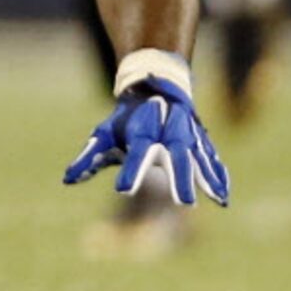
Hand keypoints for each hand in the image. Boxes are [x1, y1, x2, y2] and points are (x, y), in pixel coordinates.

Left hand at [64, 72, 229, 206]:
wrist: (154, 86)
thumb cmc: (127, 118)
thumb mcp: (105, 134)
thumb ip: (89, 159)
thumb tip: (67, 180)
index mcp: (142, 134)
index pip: (137, 155)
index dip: (130, 172)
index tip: (123, 190)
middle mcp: (168, 134)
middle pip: (176, 157)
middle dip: (181, 179)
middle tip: (184, 204)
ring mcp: (188, 135)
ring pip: (200, 157)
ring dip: (208, 178)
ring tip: (217, 198)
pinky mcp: (201, 140)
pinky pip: (211, 158)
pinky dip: (218, 174)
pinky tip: (224, 195)